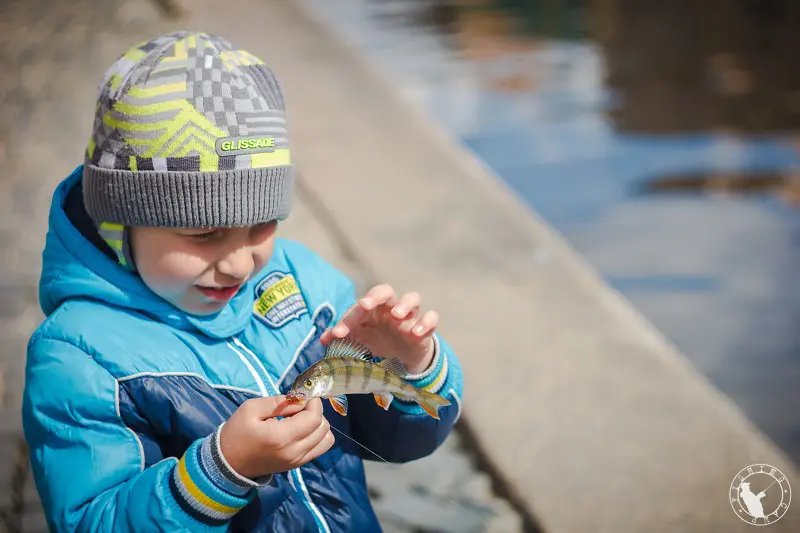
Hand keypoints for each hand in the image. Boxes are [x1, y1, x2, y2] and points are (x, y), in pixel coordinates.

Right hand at [219, 396, 333, 478]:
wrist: (229, 463)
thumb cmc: (238, 432)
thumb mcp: (251, 409)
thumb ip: (278, 402)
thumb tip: (301, 399)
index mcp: (281, 437)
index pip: (314, 417)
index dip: (313, 402)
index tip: (301, 396)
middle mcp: (294, 452)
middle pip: (323, 427)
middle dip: (315, 411)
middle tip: (298, 407)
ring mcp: (298, 461)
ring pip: (326, 439)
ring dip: (318, 424)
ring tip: (300, 419)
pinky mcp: (298, 465)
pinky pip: (320, 448)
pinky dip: (316, 436)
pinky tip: (300, 430)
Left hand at [320, 284, 437, 374]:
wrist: (402, 359)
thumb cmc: (377, 342)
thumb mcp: (358, 341)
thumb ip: (342, 337)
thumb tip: (324, 338)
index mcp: (371, 310)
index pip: (359, 307)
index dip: (347, 319)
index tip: (338, 334)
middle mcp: (390, 308)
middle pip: (384, 291)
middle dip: (375, 295)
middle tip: (366, 305)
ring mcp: (409, 316)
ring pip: (412, 298)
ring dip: (404, 303)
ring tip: (397, 315)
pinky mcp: (425, 328)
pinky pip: (431, 318)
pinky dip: (426, 322)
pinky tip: (416, 333)